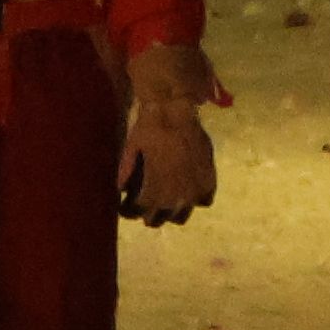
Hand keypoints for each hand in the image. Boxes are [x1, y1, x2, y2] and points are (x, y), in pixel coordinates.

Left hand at [119, 101, 218, 225]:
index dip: (130, 212)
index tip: (126, 209)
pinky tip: (188, 194)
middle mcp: (175, 195)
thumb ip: (125, 173)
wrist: (176, 110)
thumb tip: (121, 191)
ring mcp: (194, 189)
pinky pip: (204, 200)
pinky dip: (196, 200)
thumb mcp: (131, 149)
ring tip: (166, 205)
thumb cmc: (149, 128)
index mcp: (154, 189)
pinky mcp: (208, 179)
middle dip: (150, 215)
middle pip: (160, 218)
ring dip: (172, 213)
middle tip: (145, 208)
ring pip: (182, 215)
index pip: (139, 212)